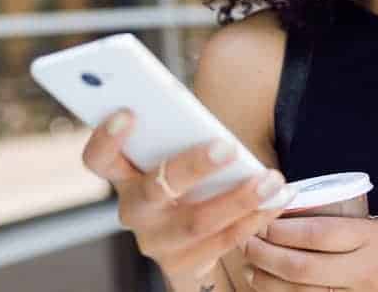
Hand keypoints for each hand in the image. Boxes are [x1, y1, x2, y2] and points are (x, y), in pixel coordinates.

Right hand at [81, 109, 298, 288]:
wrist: (189, 237)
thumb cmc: (186, 177)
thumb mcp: (175, 152)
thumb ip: (180, 134)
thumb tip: (203, 113)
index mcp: (124, 176)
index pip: (99, 159)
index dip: (106, 139)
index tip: (128, 113)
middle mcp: (135, 211)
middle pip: (155, 190)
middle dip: (192, 167)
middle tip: (227, 147)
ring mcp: (157, 241)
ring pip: (197, 222)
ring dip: (239, 198)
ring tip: (271, 178)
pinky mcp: (184, 264)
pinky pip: (224, 241)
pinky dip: (256, 217)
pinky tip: (278, 197)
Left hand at [239, 215, 377, 290]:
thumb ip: (357, 228)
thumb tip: (315, 220)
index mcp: (374, 240)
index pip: (316, 232)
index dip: (281, 228)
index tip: (262, 219)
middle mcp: (364, 271)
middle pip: (300, 267)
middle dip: (265, 256)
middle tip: (246, 243)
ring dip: (270, 283)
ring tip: (252, 271)